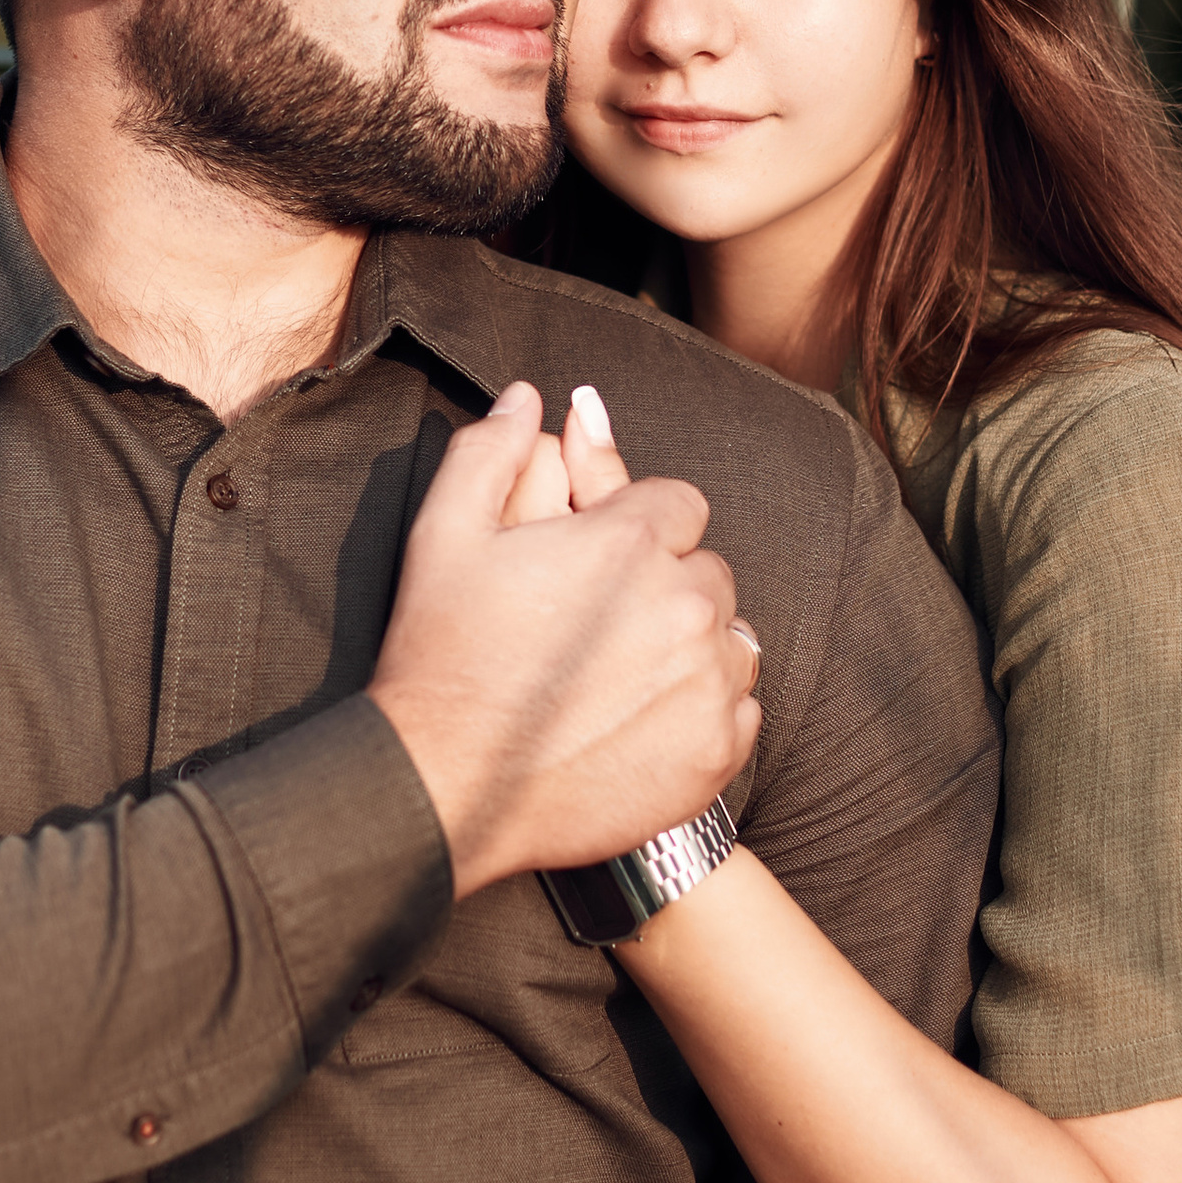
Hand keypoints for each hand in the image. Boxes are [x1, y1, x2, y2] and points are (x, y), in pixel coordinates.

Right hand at [368, 383, 759, 899]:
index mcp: (629, 540)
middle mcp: (684, 604)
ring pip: (731, 638)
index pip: (680, 504)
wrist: (446, 786)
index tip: (599, 568)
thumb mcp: (445, 533)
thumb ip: (491, 451)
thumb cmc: (440, 654)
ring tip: (623, 675)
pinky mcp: (715, 751)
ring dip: (693, 646)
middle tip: (600, 627)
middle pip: (707, 572)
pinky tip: (643, 722)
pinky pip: (741, 709)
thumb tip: (529, 396)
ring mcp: (707, 681)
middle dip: (666, 587)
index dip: (639, 530)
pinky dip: (704, 711)